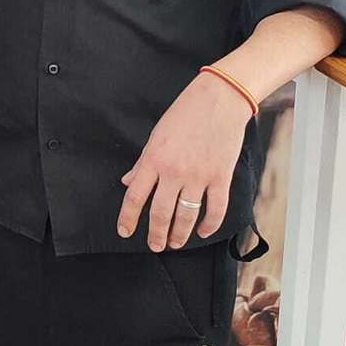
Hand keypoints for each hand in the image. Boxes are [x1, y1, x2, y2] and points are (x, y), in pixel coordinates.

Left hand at [116, 73, 250, 250]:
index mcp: (154, 159)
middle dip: (156, 234)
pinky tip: (202, 231)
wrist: (219, 100)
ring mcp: (198, 176)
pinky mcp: (220, 177)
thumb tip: (128, 181)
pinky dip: (209, 225)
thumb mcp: (156, 136)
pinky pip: (215, 209)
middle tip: (155, 245)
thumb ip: (142, 162)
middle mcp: (174, 171)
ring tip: (175, 242)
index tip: (125, 231)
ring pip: (186, 217)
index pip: (135, 196)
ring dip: (179, 235)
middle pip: (160, 213)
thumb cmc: (185, 113)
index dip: (128, 218)